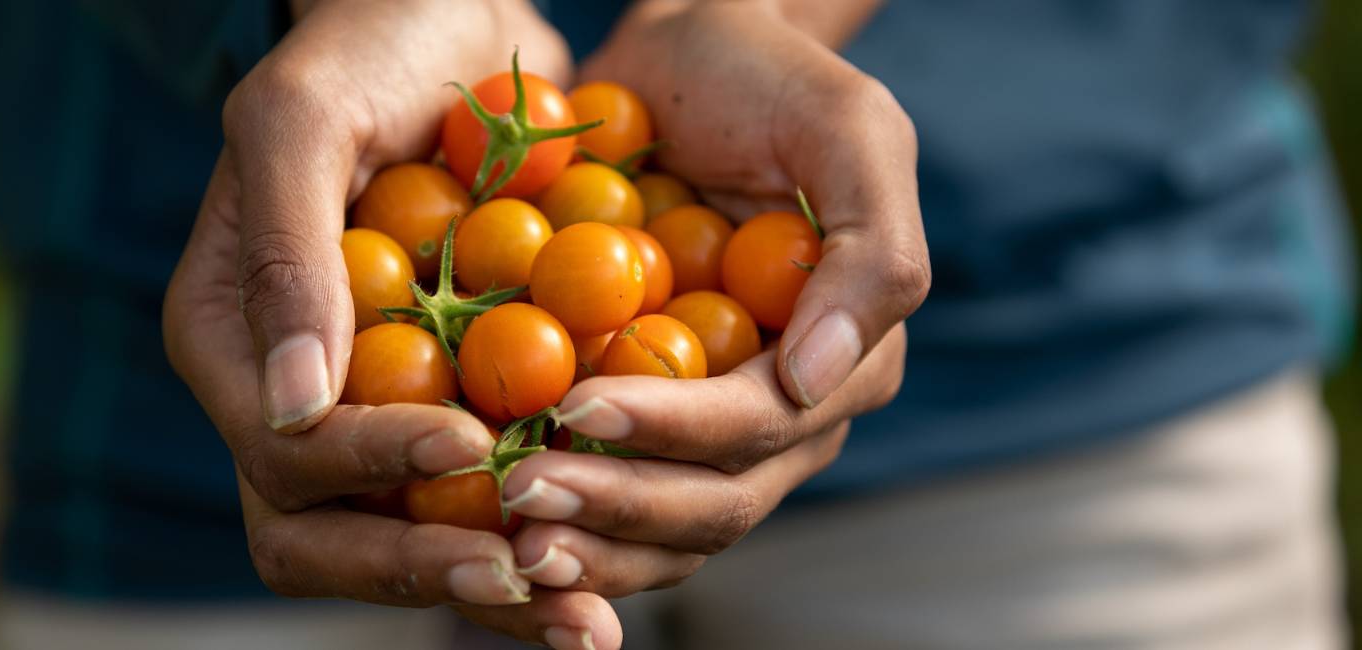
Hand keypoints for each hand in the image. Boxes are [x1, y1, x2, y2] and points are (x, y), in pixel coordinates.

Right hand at [163, 1, 619, 645]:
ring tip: (585, 620)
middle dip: (422, 571)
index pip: (279, 456)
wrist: (450, 19)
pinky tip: (613, 571)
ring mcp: (368, 413)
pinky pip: (478, 507)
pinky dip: (538, 544)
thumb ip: (287, 255)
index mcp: (232, 340)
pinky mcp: (445, 408)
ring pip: (404, 546)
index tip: (468, 446)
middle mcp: (291, 397)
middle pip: (324, 539)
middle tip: (526, 578)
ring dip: (490, 590)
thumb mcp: (305, 119)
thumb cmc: (366, 46)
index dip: (367, 470)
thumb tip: (292, 403)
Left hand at [460, 0, 929, 617]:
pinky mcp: (645, 424)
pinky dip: (564, 519)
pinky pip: (612, 495)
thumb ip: (873, 251)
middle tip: (520, 489)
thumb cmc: (768, 81)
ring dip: (587, 540)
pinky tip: (489, 520)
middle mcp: (789, 415)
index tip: (578, 406)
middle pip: (712, 500)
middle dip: (617, 505)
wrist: (685, 62)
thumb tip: (816, 378)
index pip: (763, 425)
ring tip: (504, 535)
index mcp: (849, 360)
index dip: (673, 431)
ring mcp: (713, 430)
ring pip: (664, 529)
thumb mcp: (848, 130)